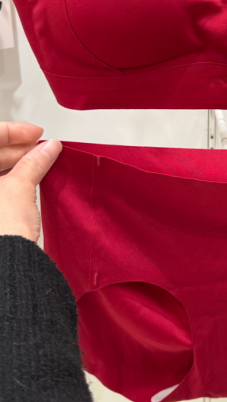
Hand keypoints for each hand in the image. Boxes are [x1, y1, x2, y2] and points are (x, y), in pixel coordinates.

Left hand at [0, 122, 61, 241]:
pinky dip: (8, 184)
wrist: (2, 270)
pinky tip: (27, 183)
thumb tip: (47, 149)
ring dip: (14, 166)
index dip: (14, 132)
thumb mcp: (19, 188)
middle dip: (16, 151)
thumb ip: (34, 163)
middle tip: (41, 150)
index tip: (36, 134)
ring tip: (39, 166)